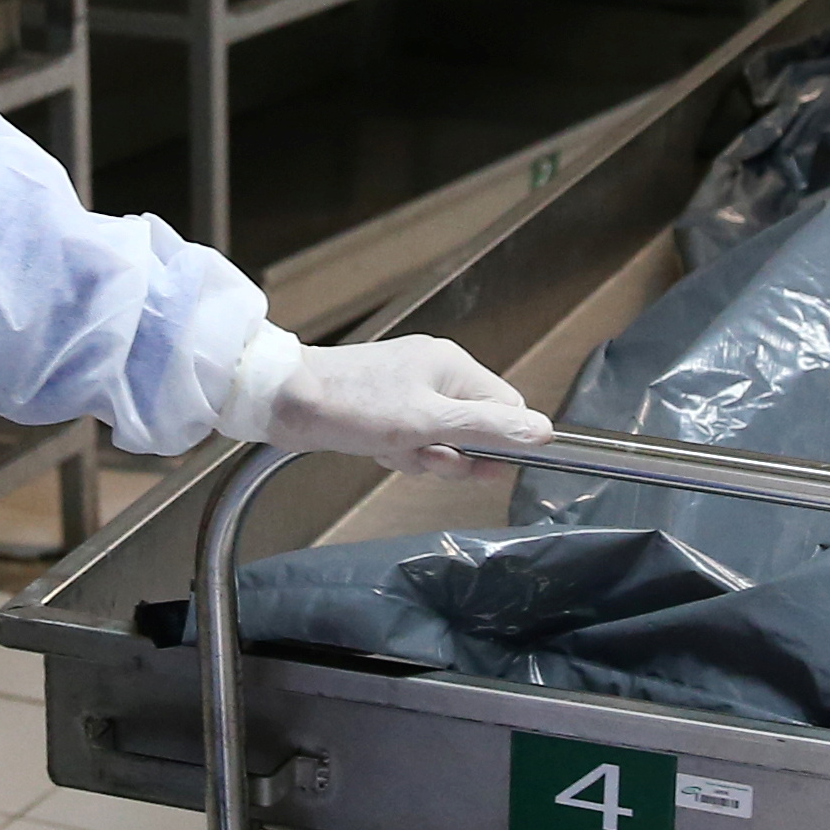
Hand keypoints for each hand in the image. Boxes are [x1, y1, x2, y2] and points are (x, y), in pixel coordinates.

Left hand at [224, 328, 549, 476]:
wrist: (285, 401)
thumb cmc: (353, 406)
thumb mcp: (429, 423)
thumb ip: (488, 428)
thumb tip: (544, 432)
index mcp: (453, 366)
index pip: (507, 408)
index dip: (499, 442)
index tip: (478, 463)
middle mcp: (436, 372)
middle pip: (474, 428)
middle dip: (450, 453)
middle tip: (422, 454)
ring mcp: (410, 389)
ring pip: (442, 439)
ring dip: (420, 456)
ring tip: (391, 449)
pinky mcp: (386, 407)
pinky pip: (413, 439)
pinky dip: (398, 452)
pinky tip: (377, 450)